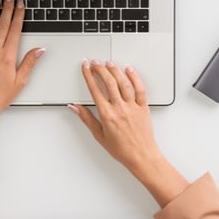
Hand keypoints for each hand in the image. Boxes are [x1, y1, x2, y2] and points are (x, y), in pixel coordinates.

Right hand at [69, 60, 186, 206]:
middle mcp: (119, 108)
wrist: (141, 156)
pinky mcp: (143, 107)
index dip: (88, 75)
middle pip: (108, 82)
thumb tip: (75, 107)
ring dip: (114, 70)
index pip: (95, 89)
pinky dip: (134, 77)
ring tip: (108, 63)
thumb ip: (87, 119)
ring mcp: (132, 106)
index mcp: (107, 115)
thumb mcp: (99, 135)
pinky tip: (129, 69)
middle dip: (100, 69)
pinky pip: (140, 89)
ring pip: (123, 82)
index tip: (85, 67)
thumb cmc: (121, 149)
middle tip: (95, 62)